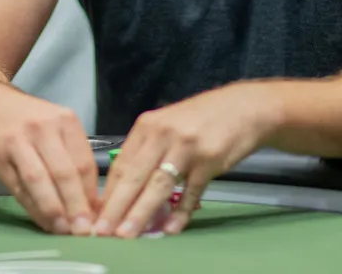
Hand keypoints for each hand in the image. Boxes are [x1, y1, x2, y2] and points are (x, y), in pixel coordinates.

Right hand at [0, 85, 97, 235]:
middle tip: (84, 230)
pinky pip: (18, 187)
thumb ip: (73, 160)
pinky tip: (43, 221)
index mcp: (65, 121)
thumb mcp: (56, 129)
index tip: (98, 218)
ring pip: (39, 180)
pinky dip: (33, 208)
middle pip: (64, 172)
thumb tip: (93, 204)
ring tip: (63, 230)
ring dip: (53, 210)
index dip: (92, 195)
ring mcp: (18, 141)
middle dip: (76, 206)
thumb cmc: (29, 122)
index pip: (84, 163)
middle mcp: (43, 128)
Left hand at [94, 82, 278, 238]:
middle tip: (103, 230)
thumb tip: (127, 191)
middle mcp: (163, 134)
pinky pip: (191, 191)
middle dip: (116, 207)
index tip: (97, 215)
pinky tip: (171, 228)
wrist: (244, 107)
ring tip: (128, 234)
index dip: (108, 193)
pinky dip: (181, 211)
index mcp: (147, 126)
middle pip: (134, 176)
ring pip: (158, 185)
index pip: (121, 165)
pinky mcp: (209, 160)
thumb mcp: (167, 125)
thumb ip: (147, 152)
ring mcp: (186, 147)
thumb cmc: (201, 119)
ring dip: (141, 212)